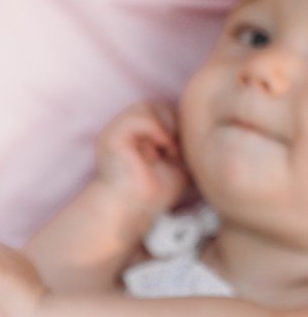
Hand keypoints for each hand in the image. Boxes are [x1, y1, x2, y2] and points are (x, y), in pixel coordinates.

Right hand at [94, 100, 191, 224]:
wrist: (133, 212)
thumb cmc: (153, 194)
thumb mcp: (178, 164)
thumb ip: (184, 144)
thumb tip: (206, 132)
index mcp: (136, 135)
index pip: (161, 110)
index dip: (176, 124)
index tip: (181, 150)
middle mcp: (123, 130)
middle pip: (155, 104)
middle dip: (172, 122)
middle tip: (176, 150)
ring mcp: (114, 132)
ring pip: (146, 106)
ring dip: (163, 125)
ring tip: (168, 149)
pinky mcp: (111, 138)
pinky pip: (137, 118)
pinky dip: (154, 130)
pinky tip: (160, 150)